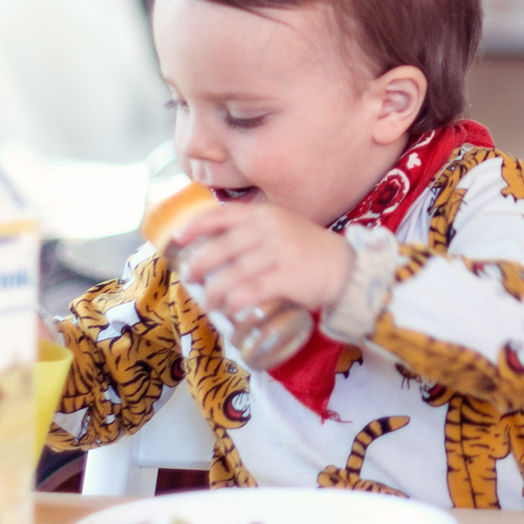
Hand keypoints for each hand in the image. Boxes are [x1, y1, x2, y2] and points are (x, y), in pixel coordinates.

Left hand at [173, 200, 354, 320]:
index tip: (177, 238)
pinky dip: (236, 302)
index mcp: (264, 214)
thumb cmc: (307, 250)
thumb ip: (253, 231)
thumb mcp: (281, 228)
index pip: (222, 215)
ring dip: (215, 291)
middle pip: (223, 247)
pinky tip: (229, 309)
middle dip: (200, 263)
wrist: (346, 267)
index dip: (196, 226)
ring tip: (209, 302)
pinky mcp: (288, 278)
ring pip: (234, 273)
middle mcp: (270, 230)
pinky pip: (253, 291)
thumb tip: (214, 247)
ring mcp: (279, 254)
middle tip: (190, 277)